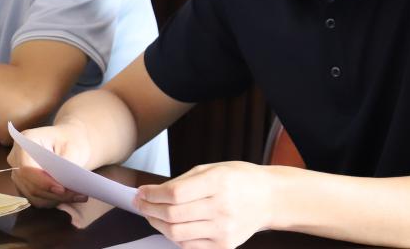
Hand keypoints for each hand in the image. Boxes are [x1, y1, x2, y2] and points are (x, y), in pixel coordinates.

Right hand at [8, 121, 91, 208]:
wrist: (68, 142)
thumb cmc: (70, 140)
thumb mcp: (73, 148)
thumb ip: (66, 166)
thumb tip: (63, 184)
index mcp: (26, 140)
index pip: (27, 168)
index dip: (43, 182)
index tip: (62, 189)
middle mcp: (16, 158)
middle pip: (30, 185)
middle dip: (55, 194)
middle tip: (79, 195)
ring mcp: (17, 174)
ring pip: (34, 196)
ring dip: (56, 199)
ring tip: (79, 196)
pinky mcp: (23, 186)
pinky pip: (36, 199)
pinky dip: (53, 200)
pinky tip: (69, 197)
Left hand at [135, 161, 274, 248]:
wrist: (268, 199)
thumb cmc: (239, 180)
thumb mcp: (213, 169)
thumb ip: (183, 181)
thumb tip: (153, 192)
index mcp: (218, 182)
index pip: (175, 193)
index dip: (152, 194)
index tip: (141, 192)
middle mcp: (222, 208)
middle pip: (173, 215)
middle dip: (149, 209)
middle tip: (141, 203)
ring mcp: (223, 230)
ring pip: (176, 234)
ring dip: (157, 224)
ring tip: (152, 215)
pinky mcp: (224, 246)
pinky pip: (189, 245)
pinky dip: (174, 236)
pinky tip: (171, 226)